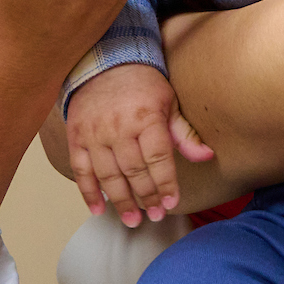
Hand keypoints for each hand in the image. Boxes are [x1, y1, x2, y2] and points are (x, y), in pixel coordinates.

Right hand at [65, 65, 216, 223]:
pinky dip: (88, 192)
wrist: (104, 63)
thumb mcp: (168, 101)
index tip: (172, 203)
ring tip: (133, 219)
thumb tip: (207, 156)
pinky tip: (98, 210)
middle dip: (146, 196)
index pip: (158, 158)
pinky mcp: (76, 137)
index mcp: (145, 116)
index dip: (165, 183)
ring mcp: (94, 133)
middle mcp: (118, 127)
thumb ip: (184, 132)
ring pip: (108, 175)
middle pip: (134, 170)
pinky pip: (81, 170)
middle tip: (155, 216)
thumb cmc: (142, 84)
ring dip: (121, 201)